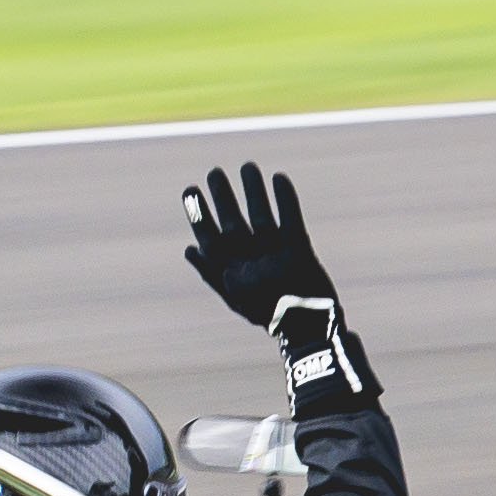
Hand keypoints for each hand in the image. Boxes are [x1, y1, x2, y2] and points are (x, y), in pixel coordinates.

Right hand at [180, 162, 339, 330]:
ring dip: (252, 189)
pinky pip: (290, 218)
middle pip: (233, 224)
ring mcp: (276, 256)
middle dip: (222, 196)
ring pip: (260, 216)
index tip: (190, 190)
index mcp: (233, 275)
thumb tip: (188, 249)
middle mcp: (252, 263)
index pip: (210, 239)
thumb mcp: (234, 297)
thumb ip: (211, 273)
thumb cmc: (267, 310)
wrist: (307, 329)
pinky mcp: (300, 250)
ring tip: (247, 166)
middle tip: (214, 172)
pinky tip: (279, 177)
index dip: (199, 214)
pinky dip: (284, 198)